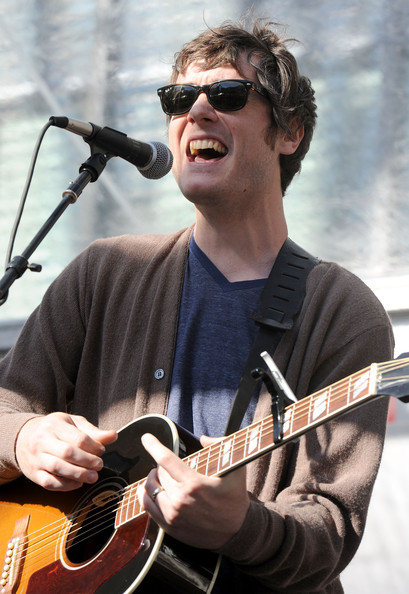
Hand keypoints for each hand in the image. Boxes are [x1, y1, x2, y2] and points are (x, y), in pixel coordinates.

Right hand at [15, 412, 116, 490]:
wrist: (23, 438)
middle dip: (87, 461)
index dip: (93, 446)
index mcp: (54, 425)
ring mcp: (36, 458)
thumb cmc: (55, 429)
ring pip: (57, 468)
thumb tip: (114, 435)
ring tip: (93, 477)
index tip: (102, 450)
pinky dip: (65, 485)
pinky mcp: (34, 474)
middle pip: (67, 452)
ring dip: (78, 474)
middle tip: (99, 465)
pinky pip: (49, 482)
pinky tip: (77, 483)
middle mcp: (42, 441)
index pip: (77, 437)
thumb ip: (93, 432)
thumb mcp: (73, 423)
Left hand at [139, 433, 249, 549]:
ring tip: (159, 475)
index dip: (153, 446)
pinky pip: (147, 506)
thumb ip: (221, 447)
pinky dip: (146, 495)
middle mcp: (180, 500)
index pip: (166, 459)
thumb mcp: (236, 469)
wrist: (236, 532)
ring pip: (149, 489)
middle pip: (158, 473)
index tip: (146, 438)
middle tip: (167, 464)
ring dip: (152, 479)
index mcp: (194, 483)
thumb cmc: (234, 498)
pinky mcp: (169, 526)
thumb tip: (203, 439)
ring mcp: (173, 515)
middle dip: (161, 465)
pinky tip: (151, 489)